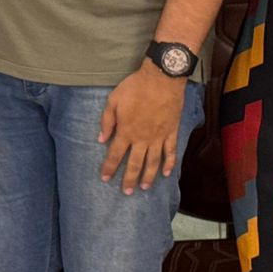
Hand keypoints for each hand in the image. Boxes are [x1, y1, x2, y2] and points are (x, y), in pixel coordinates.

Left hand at [98, 63, 187, 193]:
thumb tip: (100, 139)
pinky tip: (167, 174)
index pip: (115, 155)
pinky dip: (169, 164)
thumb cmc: (135, 87)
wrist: (162, 79)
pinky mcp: (171, 132)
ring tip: (144, 188)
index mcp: (126, 131)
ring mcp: (158, 137)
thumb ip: (107, 121)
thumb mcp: (113, 101)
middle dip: (128, 179)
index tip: (105, 179)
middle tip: (126, 192)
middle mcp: (142, 139)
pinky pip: (171, 152)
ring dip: (148, 176)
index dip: (109, 168)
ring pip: (153, 162)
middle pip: (134, 164)